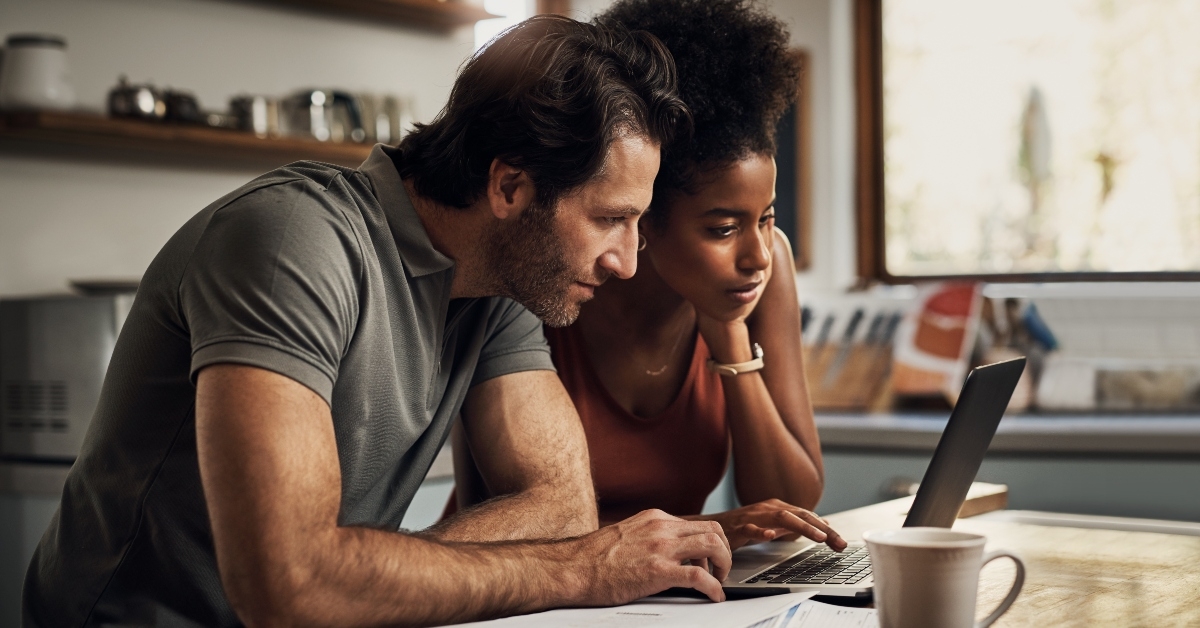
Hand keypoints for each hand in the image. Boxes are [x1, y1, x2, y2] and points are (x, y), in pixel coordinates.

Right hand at [572, 509, 732, 603]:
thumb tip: (664, 551)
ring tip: (719, 581)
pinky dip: (714, 587)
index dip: (710, 543)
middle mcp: (661, 528)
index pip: (697, 523)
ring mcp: (661, 548)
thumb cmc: (593, 558)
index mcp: (654, 518)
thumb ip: (649, 537)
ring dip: (724, 565)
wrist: (573, 568)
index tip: (709, 558)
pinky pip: (699, 576)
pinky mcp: (658, 571)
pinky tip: (714, 596)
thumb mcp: (627, 535)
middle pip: (713, 529)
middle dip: (724, 551)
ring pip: (713, 545)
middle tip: (721, 570)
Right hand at [694, 499, 846, 550]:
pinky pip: (751, 529)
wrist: (711, 526)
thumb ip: (795, 524)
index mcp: (778, 508)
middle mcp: (769, 509)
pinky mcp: (738, 528)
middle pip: (800, 515)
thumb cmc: (743, 526)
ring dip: (803, 527)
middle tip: (839, 543)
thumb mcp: (773, 524)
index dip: (826, 530)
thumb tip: (822, 524)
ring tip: (819, 537)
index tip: (842, 544)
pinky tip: (771, 536)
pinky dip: (762, 532)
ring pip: (782, 518)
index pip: (808, 517)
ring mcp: (754, 517)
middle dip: (822, 529)